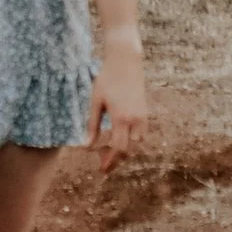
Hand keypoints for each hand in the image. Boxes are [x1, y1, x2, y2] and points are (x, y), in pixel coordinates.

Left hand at [86, 38, 147, 175]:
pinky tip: (119, 138)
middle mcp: (135, 120)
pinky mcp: (145, 112)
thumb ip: (92, 125)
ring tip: (108, 152)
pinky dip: (131, 141)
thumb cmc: (107, 79)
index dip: (110, 162)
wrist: (126, 61)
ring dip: (124, 150)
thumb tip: (86, 146)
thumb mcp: (96, 102)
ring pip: (136, 143)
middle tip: (102, 164)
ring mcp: (142, 116)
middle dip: (116, 159)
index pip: (118, 149)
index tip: (102, 170)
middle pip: (128, 149)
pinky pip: (140, 134)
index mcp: (121, 118)